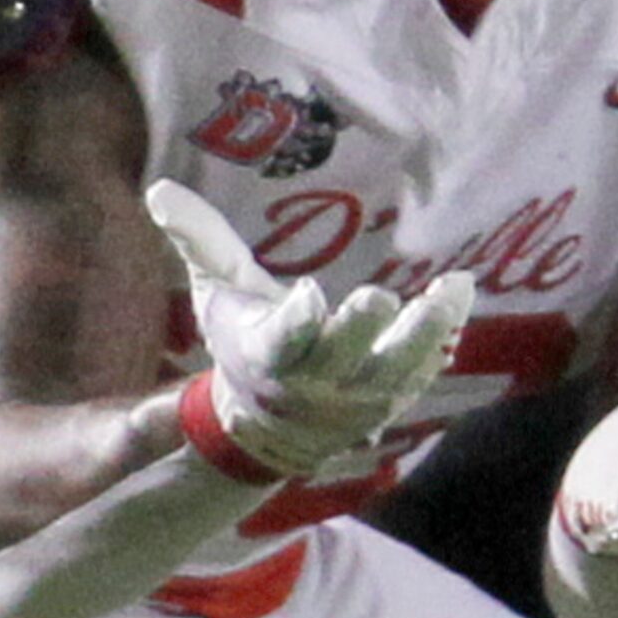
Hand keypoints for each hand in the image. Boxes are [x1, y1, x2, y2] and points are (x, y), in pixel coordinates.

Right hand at [145, 179, 473, 478]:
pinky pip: (422, 374)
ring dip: (426, 334)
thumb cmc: (241, 343)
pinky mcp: (390, 400)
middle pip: (341, 357)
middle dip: (360, 329)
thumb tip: (158, 189)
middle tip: (383, 297)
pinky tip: (459, 301)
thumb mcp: (216, 291)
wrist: (265, 429)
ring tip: (453, 288)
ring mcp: (356, 398)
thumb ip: (198, 239)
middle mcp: (313, 382)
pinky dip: (442, 342)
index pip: (281, 341)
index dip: (296, 320)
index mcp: (267, 353)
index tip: (311, 295)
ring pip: (395, 371)